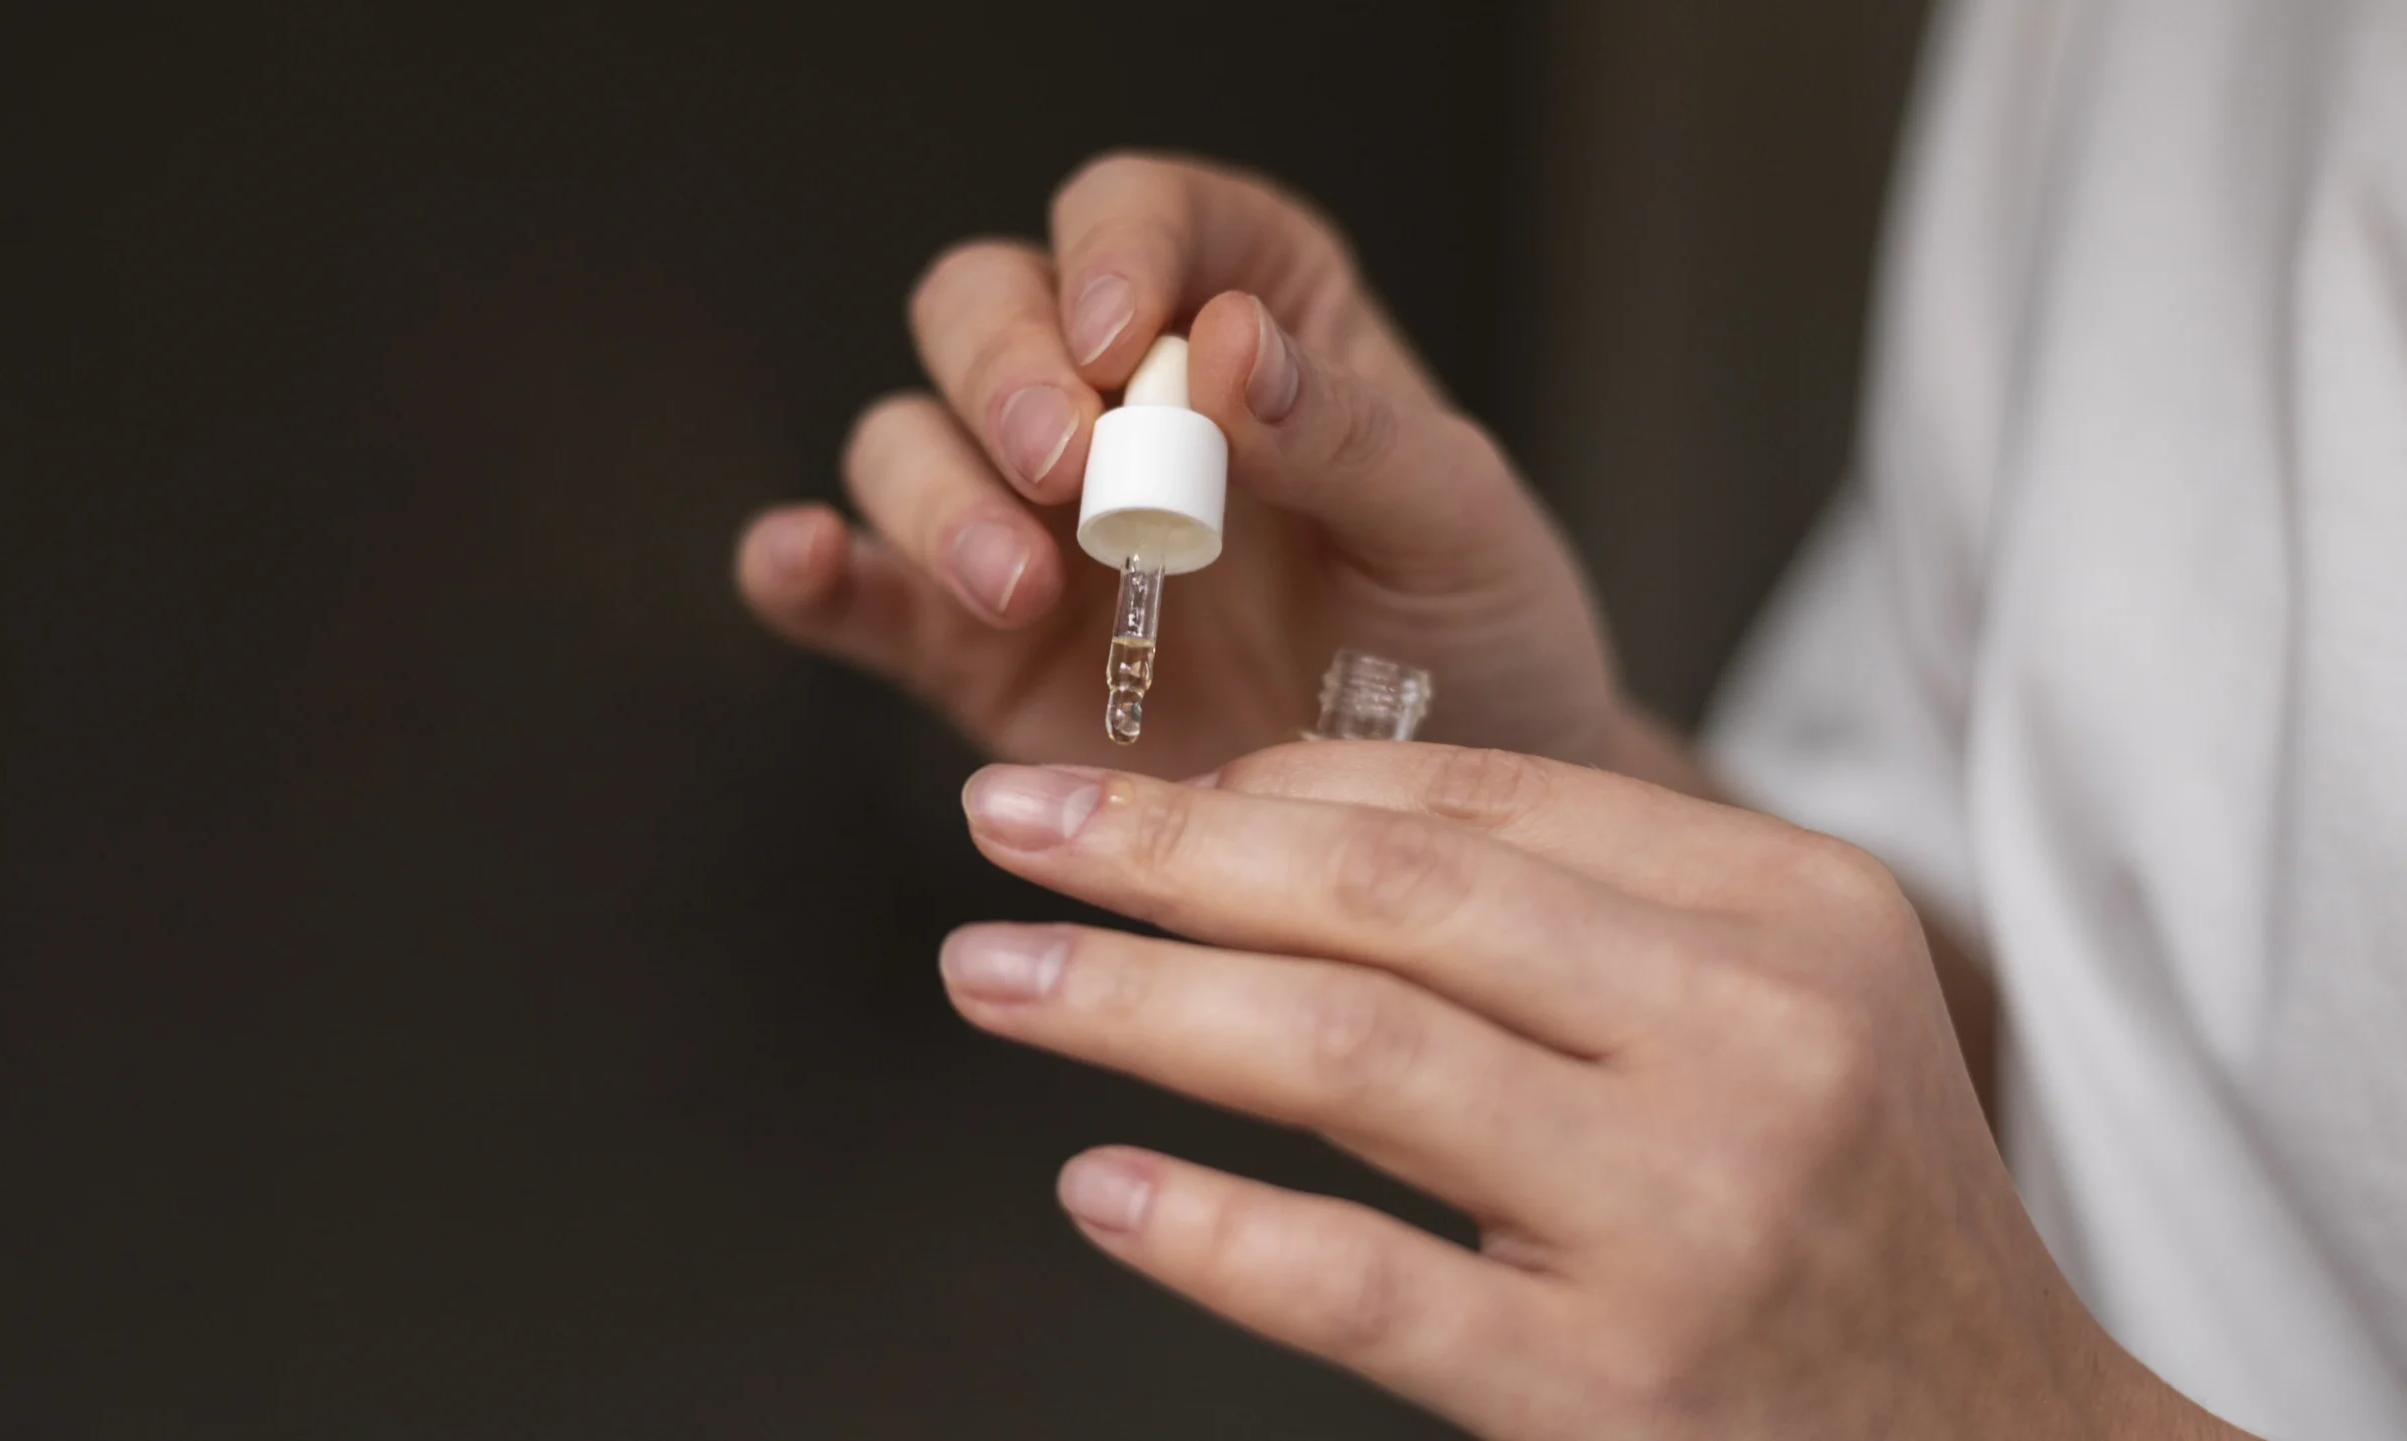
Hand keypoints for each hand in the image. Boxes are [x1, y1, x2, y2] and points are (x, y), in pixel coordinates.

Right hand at [734, 153, 1614, 778]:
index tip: (1131, 338)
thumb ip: (1352, 434)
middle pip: (989, 308)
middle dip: (1007, 370)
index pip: (1142, 216)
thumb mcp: (1458, 526)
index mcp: (1247, 316)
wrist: (1436, 835)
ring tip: (1020, 583)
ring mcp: (1033, 522)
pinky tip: (802, 563)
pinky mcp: (971, 647)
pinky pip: (858, 589)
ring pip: (908, 439)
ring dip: (936, 494)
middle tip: (1067, 462)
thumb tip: (1233, 344)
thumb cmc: (1469, 643)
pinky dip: (810, 571)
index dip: (1116, 249)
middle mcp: (1115, 401)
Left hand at [937, 744, 2247, 1439]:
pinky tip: (1104, 1187)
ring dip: (1136, 1003)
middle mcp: (1750, 1037)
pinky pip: (1367, 1286)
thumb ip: (1583, 919)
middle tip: (1010, 822)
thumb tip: (1280, 836)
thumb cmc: (1851, 1222)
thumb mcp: (1780, 1016)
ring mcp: (1687, 1214)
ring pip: (1354, 1056)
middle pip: (1392, 896)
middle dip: (1163, 849)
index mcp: (1786, 911)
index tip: (1128, 794)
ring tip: (993, 976)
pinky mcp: (1618, 1389)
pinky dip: (1214, 1234)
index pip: (1478, 799)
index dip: (1264, 785)